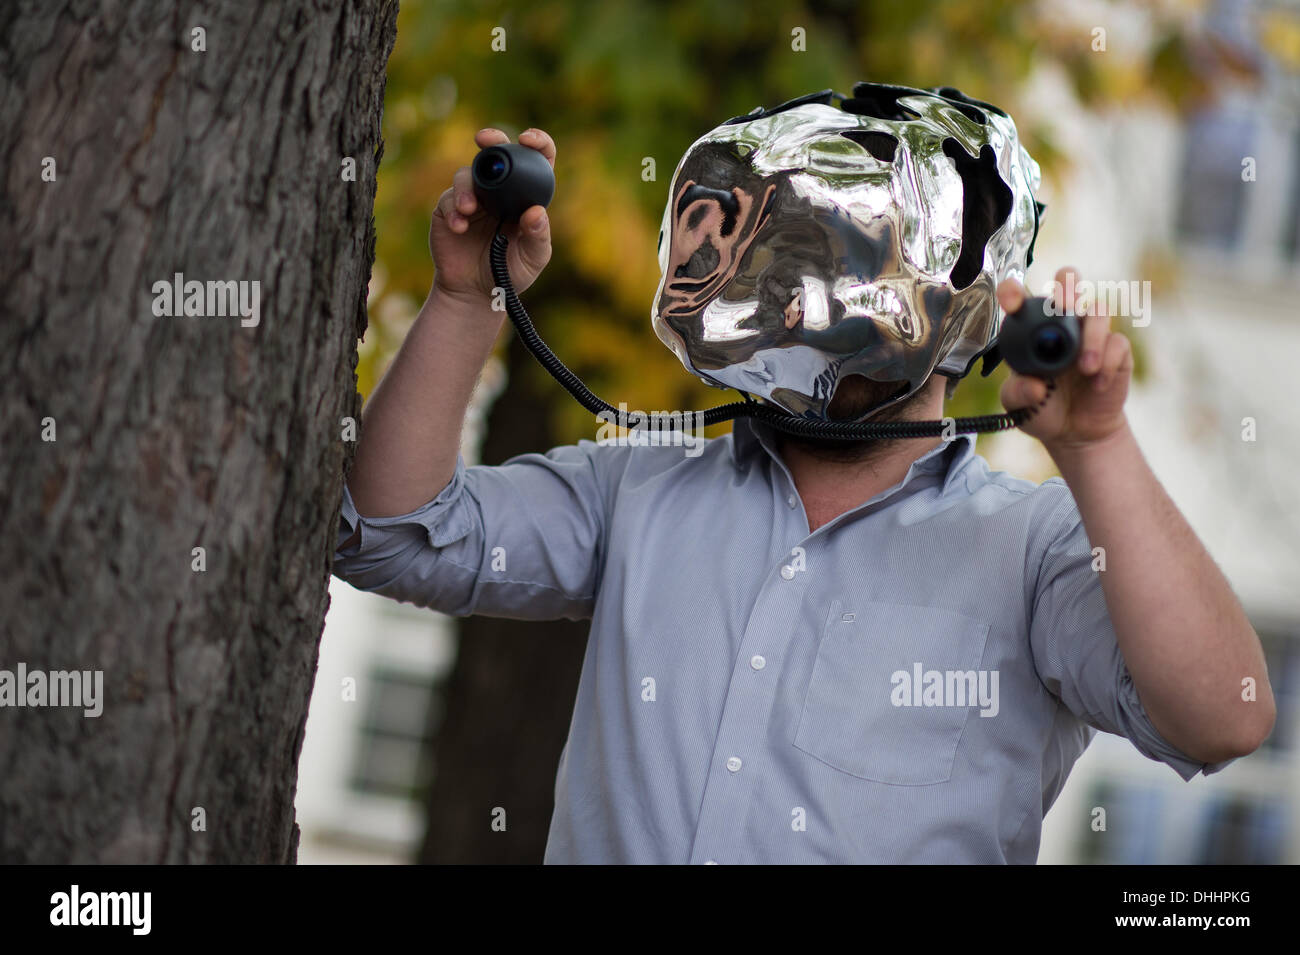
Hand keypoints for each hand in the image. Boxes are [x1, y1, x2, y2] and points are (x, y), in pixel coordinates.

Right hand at [430, 127, 554, 304]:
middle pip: (496, 152)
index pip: (536, 159)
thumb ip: (538, 236)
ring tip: (469, 210)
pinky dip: (453, 211)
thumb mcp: (533, 258)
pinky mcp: (448, 209)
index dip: (537, 142)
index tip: (528, 140)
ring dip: (466, 188)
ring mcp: (473, 197)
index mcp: (525, 195)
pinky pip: (448, 199)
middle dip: (492, 139)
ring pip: (467, 174)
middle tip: (485, 140)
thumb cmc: (511, 274)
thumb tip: (536, 212)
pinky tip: (459, 228)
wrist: (476, 292)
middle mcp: (499, 190)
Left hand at [997, 266, 1132, 455]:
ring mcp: (1090, 333)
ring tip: (1085, 368)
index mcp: (1030, 330)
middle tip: (1064, 306)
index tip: (1009, 297)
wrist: (1075, 432)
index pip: (1021, 300)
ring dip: (1093, 337)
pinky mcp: (1116, 349)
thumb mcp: (1019, 406)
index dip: (1014, 292)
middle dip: (1067, 285)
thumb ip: (1019, 394)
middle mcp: (1061, 323)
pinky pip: (1117, 343)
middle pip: (1068, 282)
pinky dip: (1107, 363)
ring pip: (1098, 309)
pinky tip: (1097, 384)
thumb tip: (1035, 386)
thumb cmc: (1041, 410)